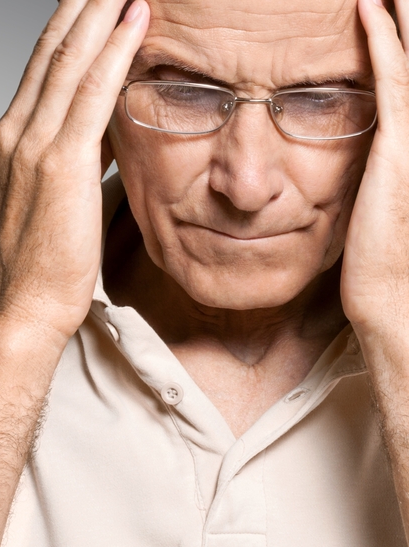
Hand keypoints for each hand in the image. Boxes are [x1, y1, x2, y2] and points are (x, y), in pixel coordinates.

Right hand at [0, 0, 148, 348]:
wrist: (23, 309)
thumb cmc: (41, 265)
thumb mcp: (53, 198)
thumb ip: (73, 157)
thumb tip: (104, 134)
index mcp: (12, 138)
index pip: (42, 61)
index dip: (71, 19)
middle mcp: (17, 132)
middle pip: (53, 46)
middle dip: (85, 1)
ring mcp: (34, 145)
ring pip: (71, 58)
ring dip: (101, 9)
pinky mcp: (61, 164)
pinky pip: (92, 92)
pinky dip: (114, 50)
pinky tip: (135, 17)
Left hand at [342, 0, 408, 340]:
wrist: (393, 295)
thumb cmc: (384, 255)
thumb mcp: (379, 193)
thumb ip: (378, 159)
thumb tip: (364, 145)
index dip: (408, 30)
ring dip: (404, 12)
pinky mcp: (401, 145)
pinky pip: (390, 79)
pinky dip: (382, 41)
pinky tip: (369, 8)